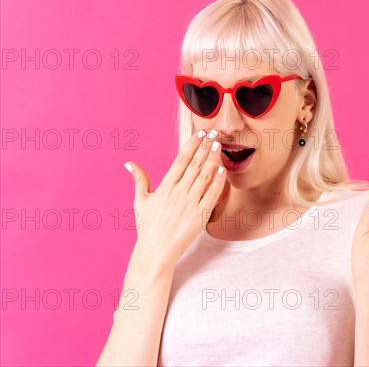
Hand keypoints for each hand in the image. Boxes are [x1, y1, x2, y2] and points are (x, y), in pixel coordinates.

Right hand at [124, 129, 227, 269]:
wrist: (156, 251)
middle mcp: (179, 192)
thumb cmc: (147, 227)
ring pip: (205, 176)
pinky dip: (218, 182)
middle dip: (206, 147)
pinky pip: (212, 195)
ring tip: (219, 145)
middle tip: (215, 132)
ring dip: (213, 159)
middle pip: (195, 164)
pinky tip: (223, 170)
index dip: (192, 145)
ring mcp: (191, 203)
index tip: (200, 133)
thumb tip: (129, 163)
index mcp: (166, 187)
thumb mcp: (141, 202)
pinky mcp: (200, 215)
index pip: (181, 160)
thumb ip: (139, 180)